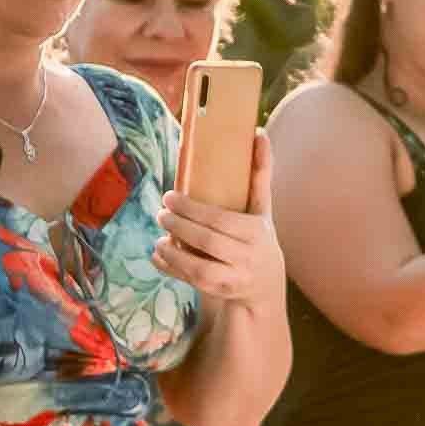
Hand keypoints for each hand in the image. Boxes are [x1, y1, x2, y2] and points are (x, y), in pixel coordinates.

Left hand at [154, 133, 284, 307]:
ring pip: (196, 266)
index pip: (218, 219)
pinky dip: (169, 268)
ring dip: (171, 251)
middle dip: (177, 226)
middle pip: (205, 241)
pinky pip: (189, 281)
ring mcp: (235, 278)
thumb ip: (259, 174)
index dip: (189, 209)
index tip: (169, 197)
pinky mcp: (221, 292)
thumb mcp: (262, 209)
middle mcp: (248, 257)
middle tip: (160, 213)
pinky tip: (158, 255)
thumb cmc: (258, 238)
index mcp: (257, 232)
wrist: (265, 286)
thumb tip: (259, 133)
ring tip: (158, 238)